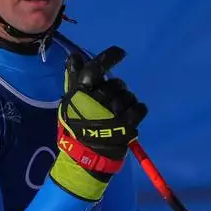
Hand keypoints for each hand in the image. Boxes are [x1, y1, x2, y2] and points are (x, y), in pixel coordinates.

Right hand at [48, 46, 147, 201]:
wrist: (85, 157)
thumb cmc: (76, 127)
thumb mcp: (69, 102)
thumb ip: (73, 79)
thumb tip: (75, 56)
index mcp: (81, 94)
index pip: (95, 69)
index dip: (109, 58)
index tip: (121, 53)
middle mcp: (97, 101)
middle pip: (116, 84)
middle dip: (117, 90)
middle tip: (112, 100)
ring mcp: (113, 113)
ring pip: (129, 96)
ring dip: (127, 101)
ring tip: (120, 112)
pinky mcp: (127, 125)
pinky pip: (140, 108)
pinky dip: (138, 110)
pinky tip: (131, 117)